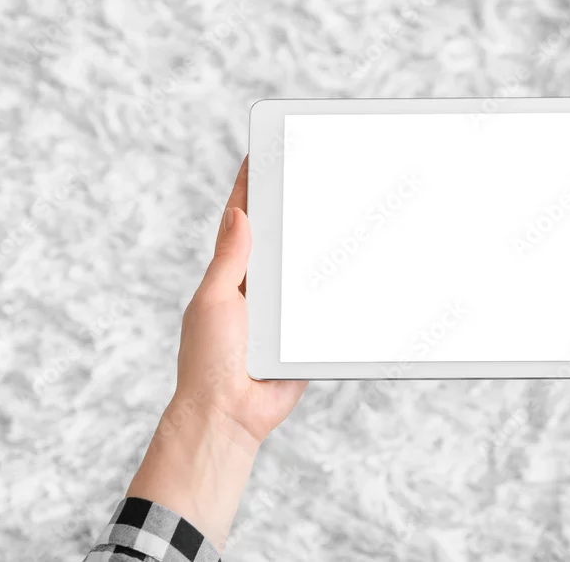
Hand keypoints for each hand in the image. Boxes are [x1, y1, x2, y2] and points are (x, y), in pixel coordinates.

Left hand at [127, 156, 306, 549]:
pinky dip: (339, 287)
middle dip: (295, 209)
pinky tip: (360, 265)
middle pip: (280, 239)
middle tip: (316, 174)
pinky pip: (325, 305)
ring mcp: (281, 312)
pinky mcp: (303, 334)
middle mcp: (257, 288)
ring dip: (322, 246)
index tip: (263, 155)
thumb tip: (239, 213)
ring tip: (345, 210)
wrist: (230, 414)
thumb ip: (230, 259)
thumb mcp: (214, 300)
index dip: (250, 188)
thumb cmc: (209, 361)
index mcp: (230, 274)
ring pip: (305, 269)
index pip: (241, 221)